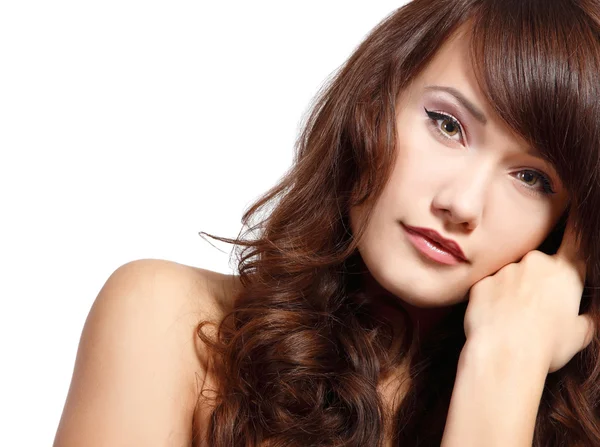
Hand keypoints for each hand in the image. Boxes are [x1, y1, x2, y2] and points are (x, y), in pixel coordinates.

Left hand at [464, 213, 593, 373]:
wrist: (503, 353)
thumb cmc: (546, 346)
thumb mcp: (580, 334)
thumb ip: (585, 316)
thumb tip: (585, 314)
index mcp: (565, 273)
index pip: (576, 241)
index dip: (578, 227)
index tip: (579, 211)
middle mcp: (534, 263)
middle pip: (537, 266)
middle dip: (536, 282)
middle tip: (534, 311)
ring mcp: (505, 270)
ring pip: (511, 276)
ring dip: (512, 291)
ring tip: (513, 321)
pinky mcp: (481, 282)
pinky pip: (489, 288)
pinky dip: (492, 300)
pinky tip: (495, 320)